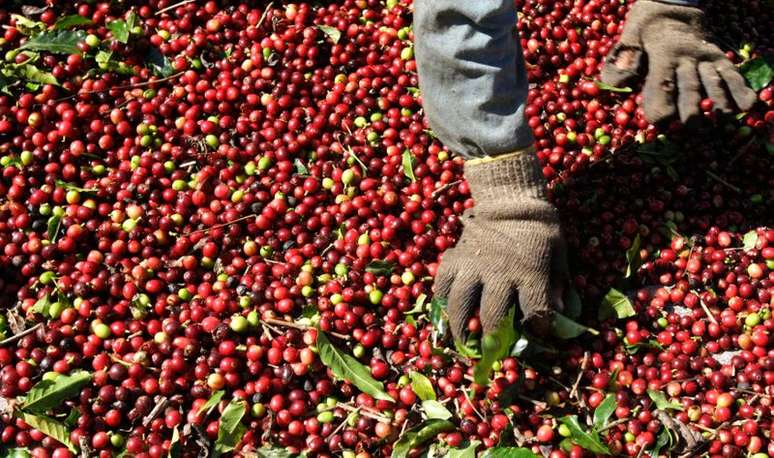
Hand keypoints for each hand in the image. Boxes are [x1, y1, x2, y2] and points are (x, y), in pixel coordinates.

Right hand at [434, 150, 567, 341]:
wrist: (510, 199)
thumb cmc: (540, 228)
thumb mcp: (559, 254)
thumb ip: (560, 285)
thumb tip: (562, 314)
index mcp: (530, 272)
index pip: (536, 312)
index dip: (538, 329)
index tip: (537, 335)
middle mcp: (499, 272)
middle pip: (494, 316)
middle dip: (495, 339)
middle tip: (493, 351)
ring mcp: (473, 265)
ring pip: (461, 304)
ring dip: (460, 327)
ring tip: (462, 342)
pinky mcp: (455, 258)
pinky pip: (442, 284)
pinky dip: (442, 300)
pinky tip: (446, 310)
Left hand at [601, 0, 755, 123]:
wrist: (673, 6)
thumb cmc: (645, 29)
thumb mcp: (629, 37)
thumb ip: (623, 60)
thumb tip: (616, 84)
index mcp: (662, 54)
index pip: (661, 85)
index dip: (660, 106)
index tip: (660, 122)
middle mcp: (687, 57)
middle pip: (690, 89)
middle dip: (691, 111)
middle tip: (693, 129)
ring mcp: (705, 57)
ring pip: (714, 83)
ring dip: (718, 104)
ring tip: (718, 121)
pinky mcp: (719, 57)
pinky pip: (732, 73)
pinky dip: (739, 90)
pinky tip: (744, 107)